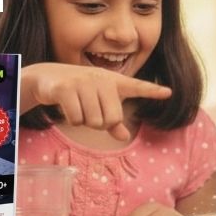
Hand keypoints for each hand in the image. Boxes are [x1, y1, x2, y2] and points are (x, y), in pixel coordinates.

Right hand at [21, 63, 171, 140]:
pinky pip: (76, 119)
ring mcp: (83, 82)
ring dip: (83, 121)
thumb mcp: (96, 104)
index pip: (137, 86)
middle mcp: (101, 79)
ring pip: (93, 122)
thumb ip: (112, 121)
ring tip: (77, 107)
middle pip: (111, 119)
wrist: (46, 78)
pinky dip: (71, 120)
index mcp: (113, 81)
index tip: (169, 92)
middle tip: (88, 111)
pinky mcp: (66, 88)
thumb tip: (125, 137)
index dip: (152, 90)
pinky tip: (66, 107)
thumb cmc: (77, 93)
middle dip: (99, 124)